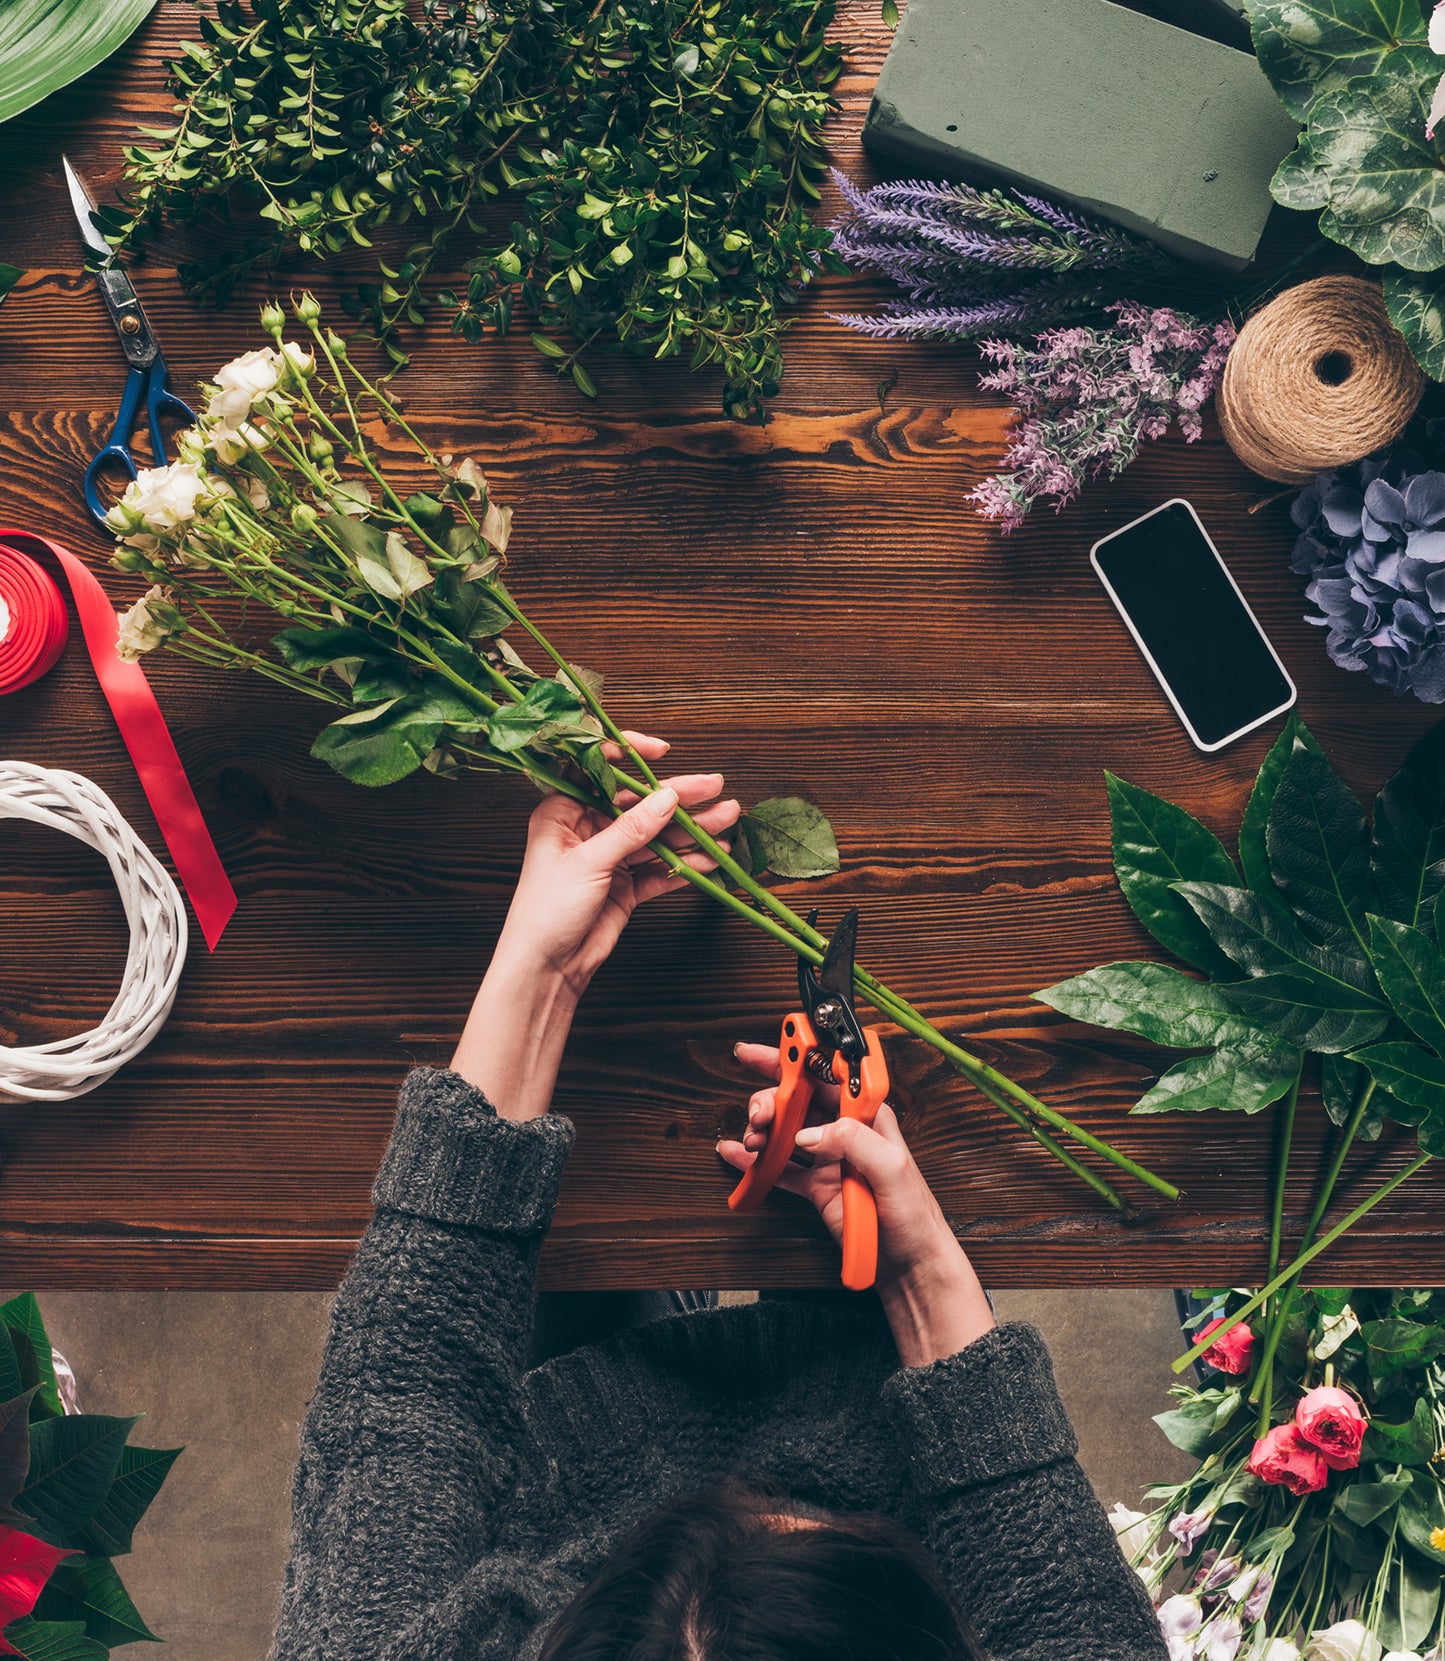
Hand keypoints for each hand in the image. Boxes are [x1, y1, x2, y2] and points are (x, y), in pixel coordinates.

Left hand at [492, 731, 740, 999]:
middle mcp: (586, 831)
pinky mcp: (624, 887)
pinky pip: (660, 869)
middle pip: (638, 804)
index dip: (630, 755)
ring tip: (726, 821)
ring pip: (655, 836)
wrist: (545, 969)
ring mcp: (608, 858)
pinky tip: (710, 858)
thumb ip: (632, 829)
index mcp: (563, 813)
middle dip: (678, 797)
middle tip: (715, 788)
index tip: (663, 751)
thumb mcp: (590, 862)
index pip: (598, 770)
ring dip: (690, 831)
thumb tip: (667, 797)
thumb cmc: (546, 911)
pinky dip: (685, 865)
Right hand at [717, 1044, 995, 1365]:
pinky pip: (780, 1167)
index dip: (801, 1058)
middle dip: (772, 1099)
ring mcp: (828, 1158)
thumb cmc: (914, 1215)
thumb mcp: (892, 1171)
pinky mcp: (816, 1186)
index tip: (774, 1049)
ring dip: (763, 1129)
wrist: (909, 1263)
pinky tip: (736, 1154)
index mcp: (868, 1116)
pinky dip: (757, 1161)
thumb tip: (811, 1132)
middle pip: (799, 1100)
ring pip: (786, 1131)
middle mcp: (845, 1131)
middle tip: (757, 1113)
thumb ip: (854, 1142)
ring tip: (749, 1138)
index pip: (830, 1076)